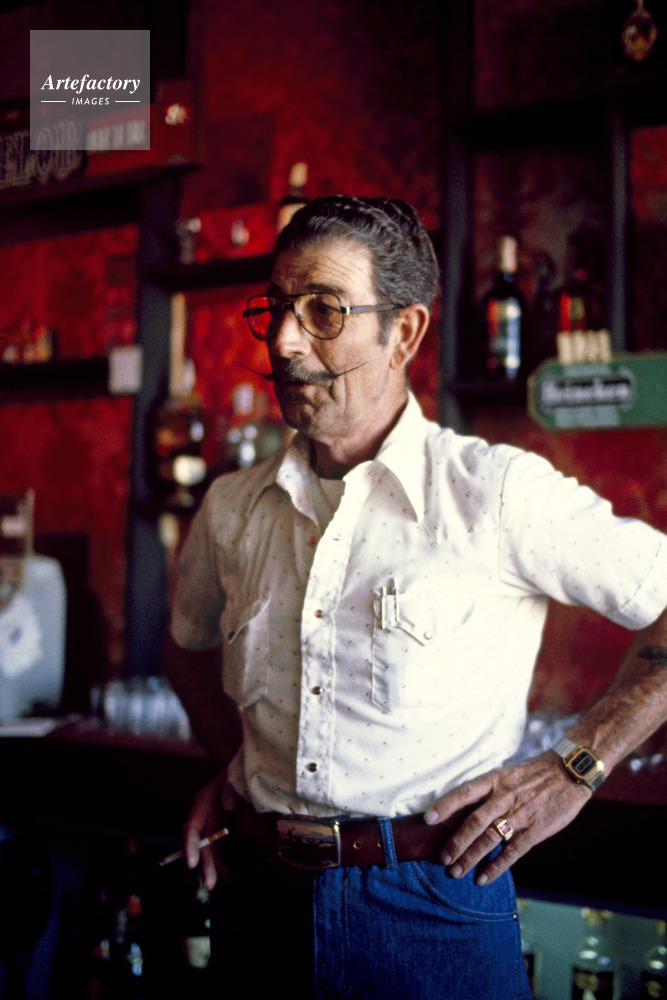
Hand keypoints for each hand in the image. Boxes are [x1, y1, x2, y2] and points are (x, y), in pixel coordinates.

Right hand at [184, 771, 238, 890]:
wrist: (248, 769)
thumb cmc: (240, 770)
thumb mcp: (235, 773)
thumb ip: (231, 787)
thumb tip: (228, 806)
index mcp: (203, 802)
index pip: (192, 826)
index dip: (191, 845)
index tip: (191, 863)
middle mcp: (206, 817)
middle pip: (201, 844)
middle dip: (204, 864)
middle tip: (210, 883)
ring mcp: (216, 825)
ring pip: (211, 851)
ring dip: (214, 868)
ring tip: (222, 881)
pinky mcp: (228, 833)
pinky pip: (224, 851)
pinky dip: (226, 864)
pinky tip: (231, 873)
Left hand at [423, 752, 590, 885]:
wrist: (569, 772)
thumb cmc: (534, 774)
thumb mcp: (507, 774)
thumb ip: (488, 791)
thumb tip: (461, 807)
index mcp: (495, 780)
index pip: (465, 792)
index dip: (446, 805)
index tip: (428, 819)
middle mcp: (505, 797)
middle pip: (475, 821)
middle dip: (456, 841)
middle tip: (442, 858)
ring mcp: (521, 814)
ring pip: (490, 838)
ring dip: (471, 857)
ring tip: (455, 872)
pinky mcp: (536, 830)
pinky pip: (513, 852)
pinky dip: (496, 866)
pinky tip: (483, 878)